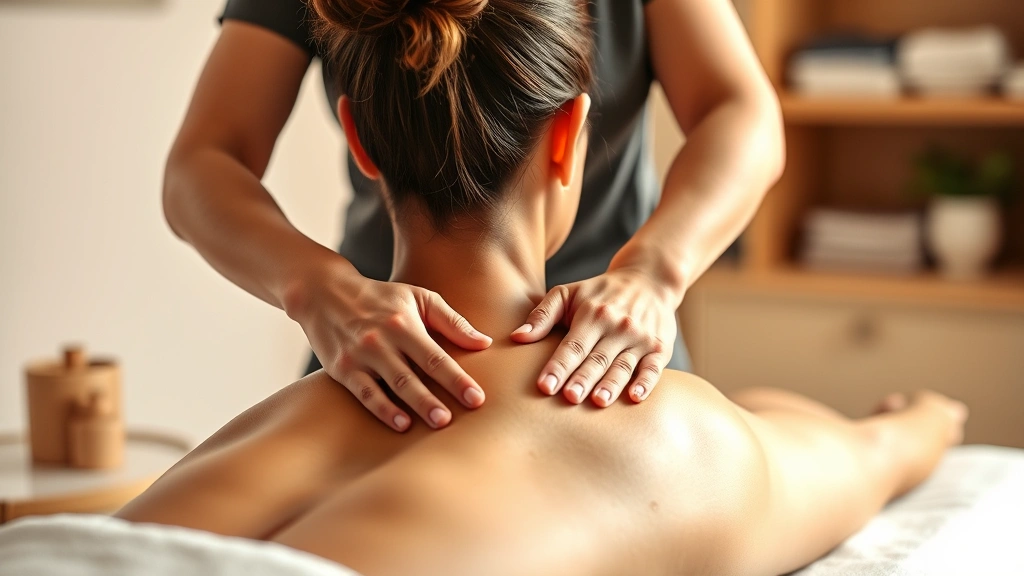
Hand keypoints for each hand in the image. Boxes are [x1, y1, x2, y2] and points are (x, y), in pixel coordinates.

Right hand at [285, 260, 491, 431]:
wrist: (324, 293)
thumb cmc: (380, 298)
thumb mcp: (418, 297)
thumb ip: (452, 321)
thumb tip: (484, 343)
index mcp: (404, 323)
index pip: (436, 356)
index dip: (457, 379)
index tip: (477, 399)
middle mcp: (383, 340)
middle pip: (414, 374)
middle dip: (436, 398)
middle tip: (455, 420)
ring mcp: (361, 356)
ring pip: (391, 385)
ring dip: (414, 406)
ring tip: (436, 423)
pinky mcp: (342, 369)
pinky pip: (365, 393)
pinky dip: (382, 409)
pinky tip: (400, 424)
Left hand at [510, 268, 678, 406]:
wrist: (649, 280)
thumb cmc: (599, 293)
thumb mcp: (567, 293)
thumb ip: (542, 315)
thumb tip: (517, 337)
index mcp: (592, 314)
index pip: (572, 345)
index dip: (558, 366)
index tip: (544, 386)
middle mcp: (617, 326)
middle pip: (597, 358)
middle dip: (583, 378)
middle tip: (569, 398)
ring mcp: (640, 338)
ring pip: (623, 365)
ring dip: (611, 384)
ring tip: (599, 401)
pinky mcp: (660, 348)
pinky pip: (654, 368)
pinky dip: (646, 383)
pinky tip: (635, 397)